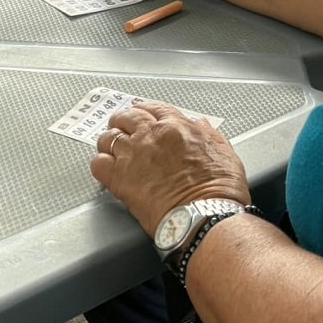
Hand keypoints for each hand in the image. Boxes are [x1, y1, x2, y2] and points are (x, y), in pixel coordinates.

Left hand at [90, 102, 250, 235]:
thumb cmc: (217, 190)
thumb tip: (199, 125)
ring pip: (108, 137)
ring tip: (110, 148)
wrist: (204, 214)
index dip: (145, 111)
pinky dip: (100, 164)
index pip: (153, 108)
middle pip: (126, 117)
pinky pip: (98, 163)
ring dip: (109, 142)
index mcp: (176, 127)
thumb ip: (208, 134)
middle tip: (122, 128)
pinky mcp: (119, 177)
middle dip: (123, 122)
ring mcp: (132, 155)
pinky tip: (106, 170)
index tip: (142, 115)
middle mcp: (150, 136)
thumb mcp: (223, 152)